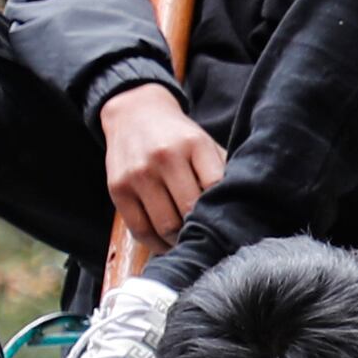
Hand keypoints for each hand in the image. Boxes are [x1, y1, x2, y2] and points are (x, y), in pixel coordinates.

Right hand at [96, 83, 225, 247]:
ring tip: (188, 242)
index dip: (222, 211)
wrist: (134, 113)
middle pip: (189, 211)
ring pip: (165, 225)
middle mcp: (165, 157)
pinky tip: (166, 243)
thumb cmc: (178, 137)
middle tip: (208, 238)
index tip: (226, 223)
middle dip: (200, 230)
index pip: (215, 188)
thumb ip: (222, 172)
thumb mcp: (205, 144)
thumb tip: (240, 210)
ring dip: (179, 241)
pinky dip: (155, 244)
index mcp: (194, 144)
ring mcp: (138, 174)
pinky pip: (139, 229)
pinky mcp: (118, 189)